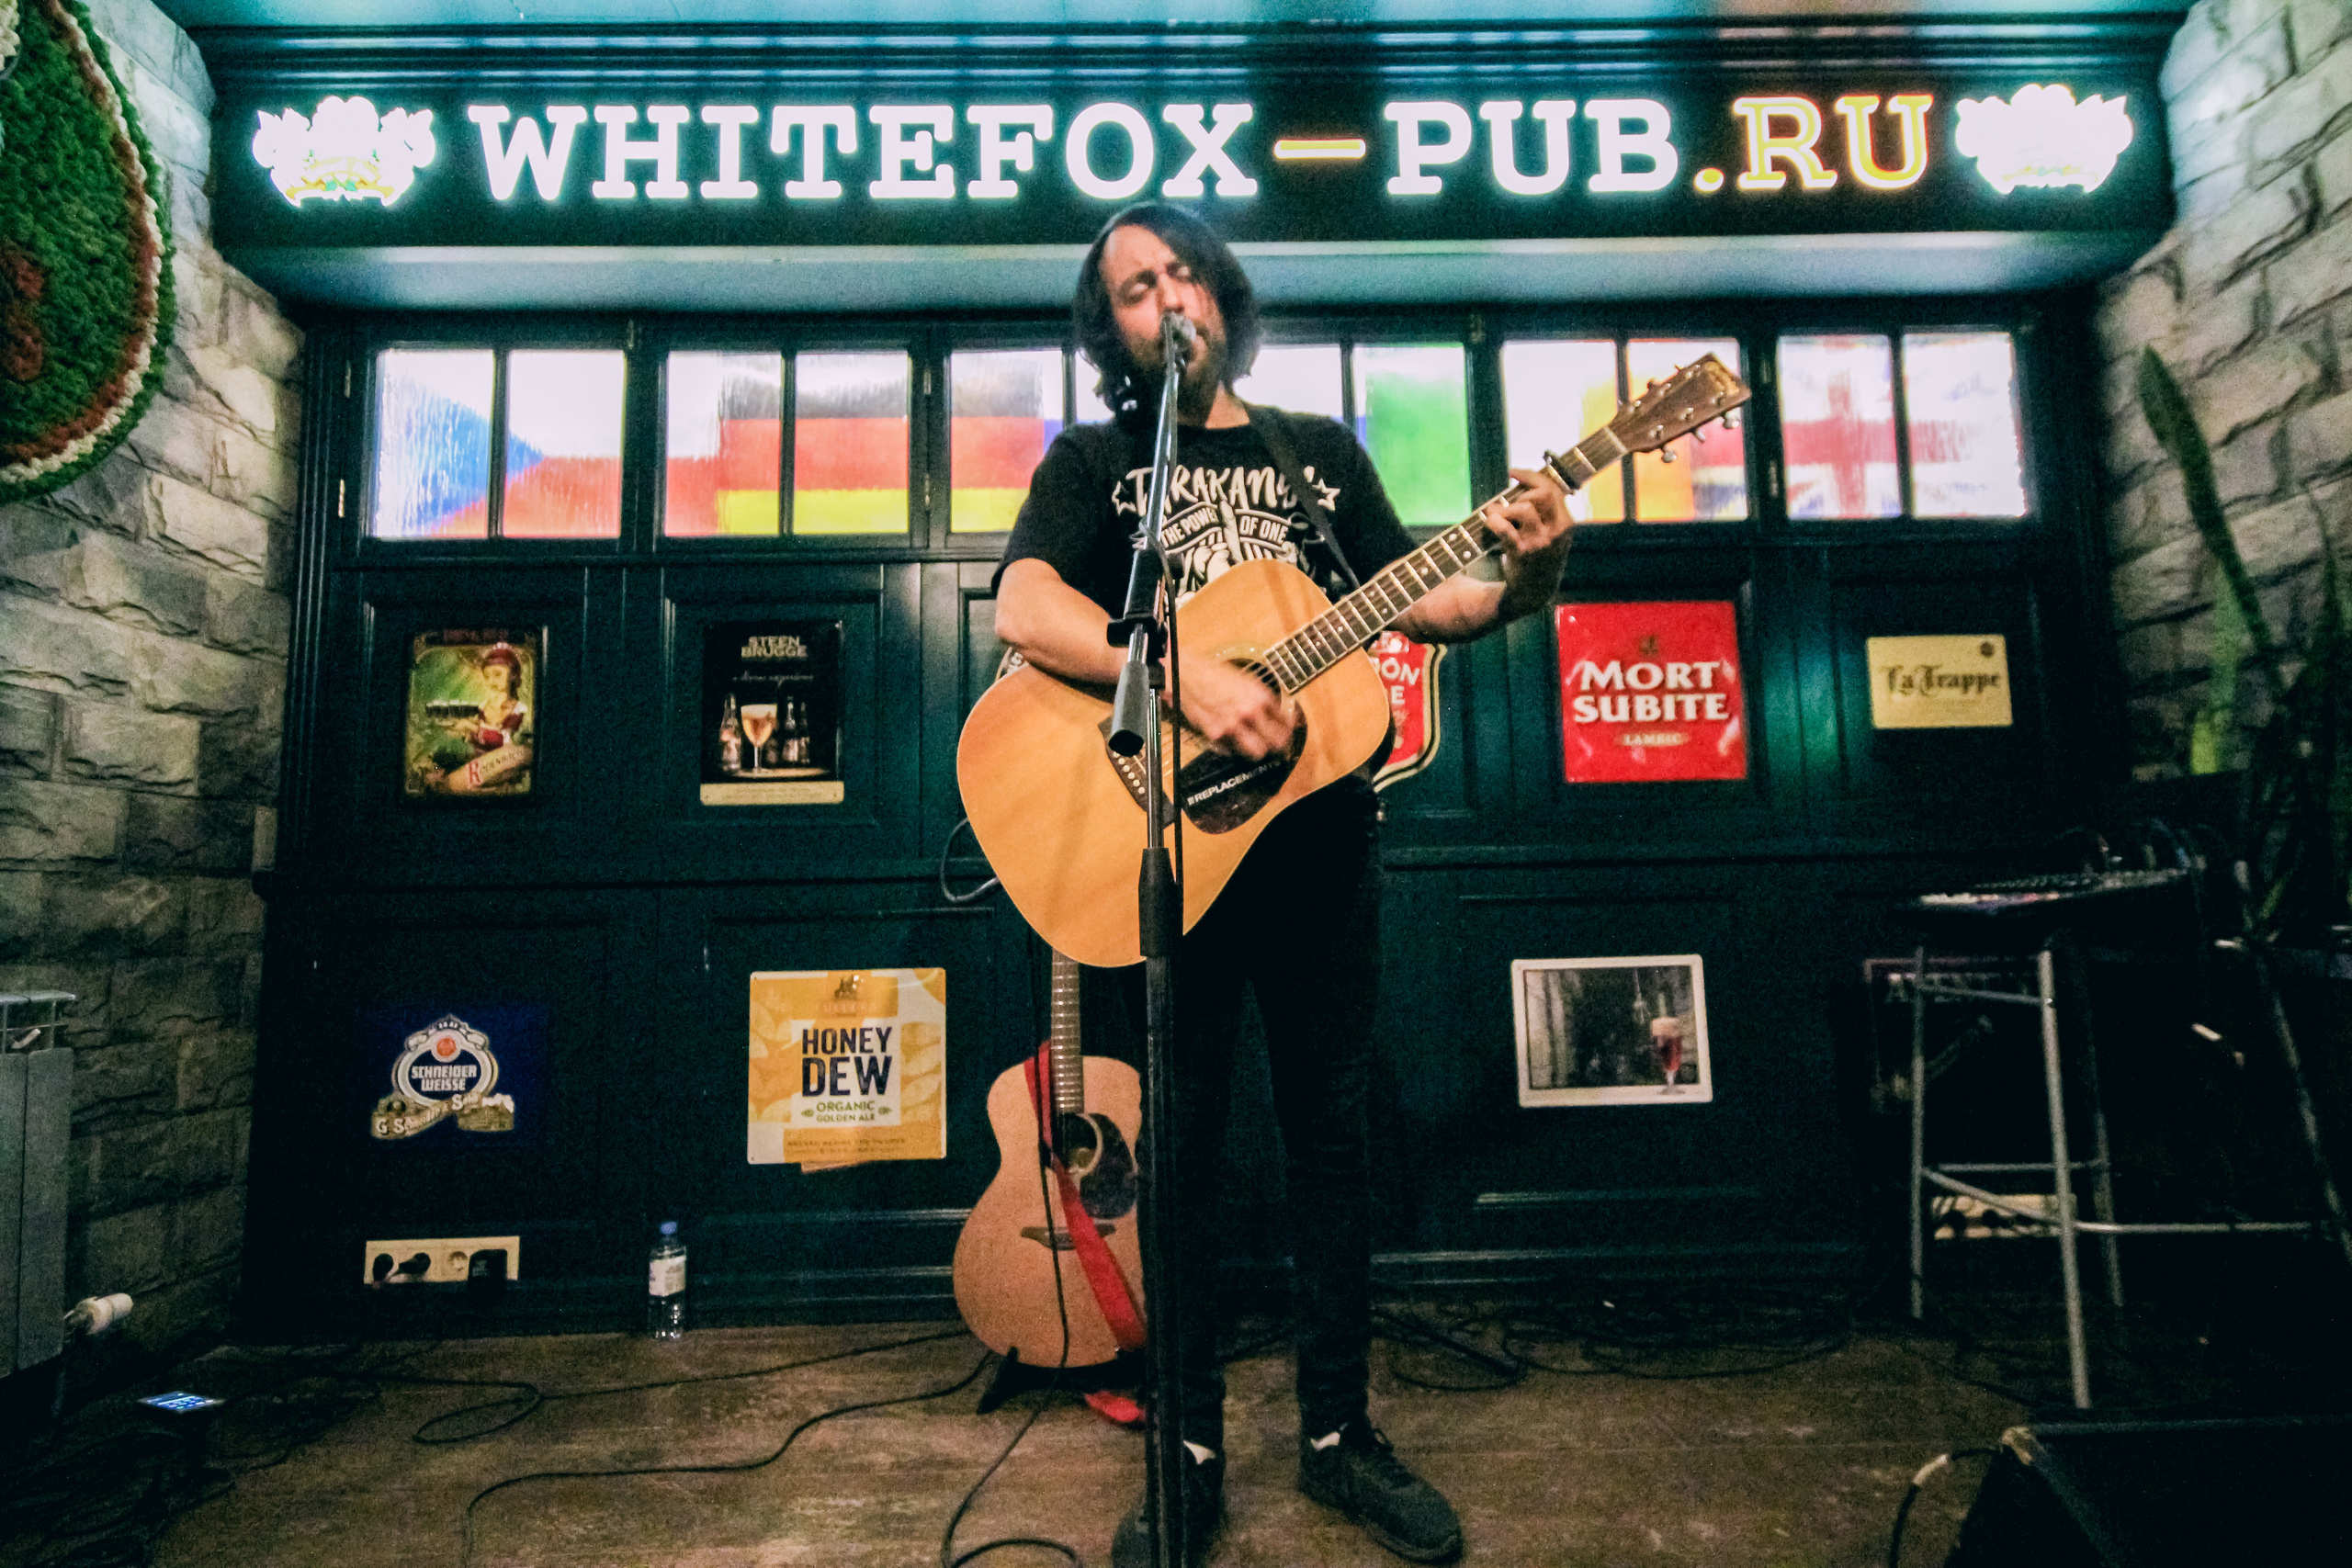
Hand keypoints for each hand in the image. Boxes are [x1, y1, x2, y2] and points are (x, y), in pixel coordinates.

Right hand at [1171, 652, 1295, 759]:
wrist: (1187, 674)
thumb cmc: (1215, 673)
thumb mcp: (1247, 681)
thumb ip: (1265, 700)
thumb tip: (1281, 715)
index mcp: (1260, 696)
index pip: (1286, 722)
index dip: (1291, 728)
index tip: (1291, 730)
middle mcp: (1248, 713)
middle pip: (1277, 742)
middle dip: (1281, 744)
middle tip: (1281, 744)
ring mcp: (1232, 726)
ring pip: (1257, 752)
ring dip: (1260, 749)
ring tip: (1260, 745)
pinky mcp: (1215, 735)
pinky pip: (1233, 751)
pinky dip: (1236, 748)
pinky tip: (1236, 740)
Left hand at [1480, 466, 1580, 564]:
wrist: (1534, 592)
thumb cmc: (1539, 558)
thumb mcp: (1552, 535)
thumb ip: (1545, 513)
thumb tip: (1521, 486)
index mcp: (1565, 523)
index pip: (1552, 490)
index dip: (1531, 476)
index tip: (1513, 472)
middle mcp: (1556, 532)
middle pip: (1542, 494)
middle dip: (1521, 491)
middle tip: (1507, 499)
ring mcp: (1539, 542)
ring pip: (1523, 508)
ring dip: (1504, 507)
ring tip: (1494, 513)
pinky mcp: (1522, 553)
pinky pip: (1505, 529)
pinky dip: (1494, 521)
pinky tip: (1489, 522)